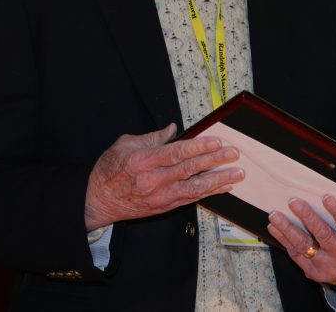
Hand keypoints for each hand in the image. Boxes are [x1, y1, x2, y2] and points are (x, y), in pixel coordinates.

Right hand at [84, 123, 242, 229]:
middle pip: (190, 170)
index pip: (176, 153)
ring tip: (238, 173)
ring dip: (218, 180)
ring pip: (194, 188)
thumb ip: (152, 137)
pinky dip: (209, 193)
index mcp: (143, 161)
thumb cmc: (109, 170)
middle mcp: (153, 180)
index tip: (217, 142)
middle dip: (215, 161)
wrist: (97, 200)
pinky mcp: (163, 207)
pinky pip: (190, 199)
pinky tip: (224, 187)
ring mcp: (159, 196)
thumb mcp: (125, 144)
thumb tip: (173, 129)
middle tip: (234, 154)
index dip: (199, 147)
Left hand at [267, 195, 335, 282]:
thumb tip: (325, 191)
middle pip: (324, 235)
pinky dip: (284, 239)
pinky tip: (274, 227)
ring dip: (288, 228)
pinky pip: (295, 254)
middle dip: (307, 217)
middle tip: (293, 202)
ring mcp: (328, 267)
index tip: (325, 197)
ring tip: (275, 215)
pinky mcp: (314, 272)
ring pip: (305, 246)